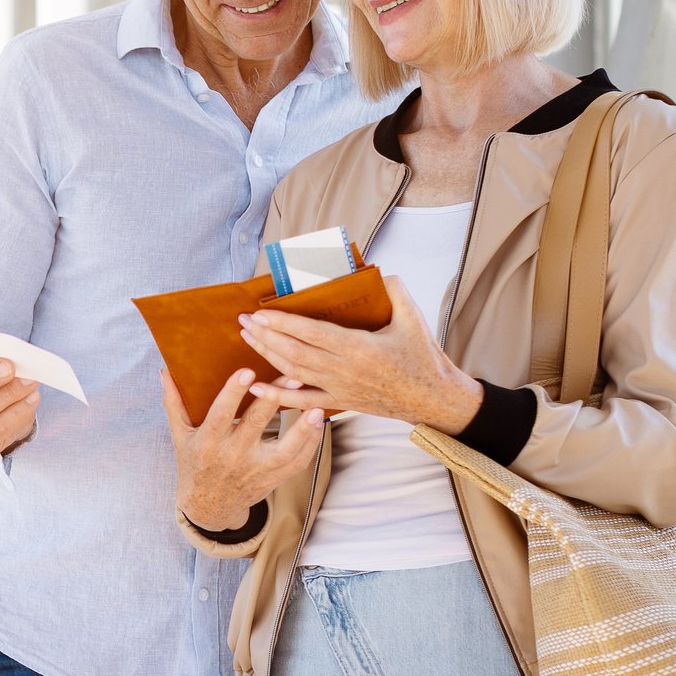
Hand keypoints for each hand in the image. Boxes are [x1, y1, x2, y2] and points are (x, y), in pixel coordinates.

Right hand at [163, 368, 326, 532]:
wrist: (208, 507)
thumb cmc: (193, 463)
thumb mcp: (180, 435)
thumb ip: (174, 402)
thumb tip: (165, 371)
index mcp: (208, 442)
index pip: (220, 414)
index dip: (233, 393)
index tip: (247, 371)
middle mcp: (232, 456)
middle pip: (255, 425)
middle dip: (274, 400)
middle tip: (293, 377)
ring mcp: (255, 470)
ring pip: (283, 450)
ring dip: (303, 430)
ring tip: (317, 407)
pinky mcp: (272, 479)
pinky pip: (296, 464)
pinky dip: (310, 445)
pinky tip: (320, 424)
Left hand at [240, 276, 483, 432]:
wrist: (433, 400)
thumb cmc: (423, 358)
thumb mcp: (413, 318)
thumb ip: (395, 290)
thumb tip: (377, 272)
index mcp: (359, 349)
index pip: (311, 334)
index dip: (282, 324)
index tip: (260, 314)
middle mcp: (344, 371)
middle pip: (294, 353)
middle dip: (265, 336)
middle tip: (242, 321)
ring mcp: (339, 390)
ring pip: (293, 373)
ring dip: (266, 356)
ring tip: (248, 339)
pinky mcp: (339, 403)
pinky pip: (302, 402)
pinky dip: (276, 396)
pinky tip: (255, 389)